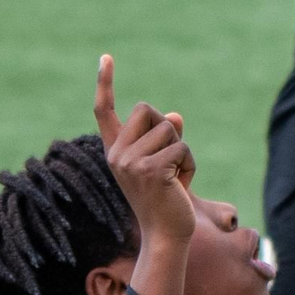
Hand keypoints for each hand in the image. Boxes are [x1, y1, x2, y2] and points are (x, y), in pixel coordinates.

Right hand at [94, 55, 196, 294]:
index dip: (106, 83)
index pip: (105, 111)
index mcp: (115, 151)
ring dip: (182, 151)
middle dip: (168, 129)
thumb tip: (175, 115)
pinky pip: (181, 148)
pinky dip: (190, 165)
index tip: (106, 57)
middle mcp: (116, 154)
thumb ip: (166, 138)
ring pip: (169, 129)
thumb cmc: (167, 202)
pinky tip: (181, 185)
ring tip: (175, 178)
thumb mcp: (165, 164)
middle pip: (147, 109)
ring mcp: (130, 161)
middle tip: (169, 162)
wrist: (167, 237)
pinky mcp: (149, 169)